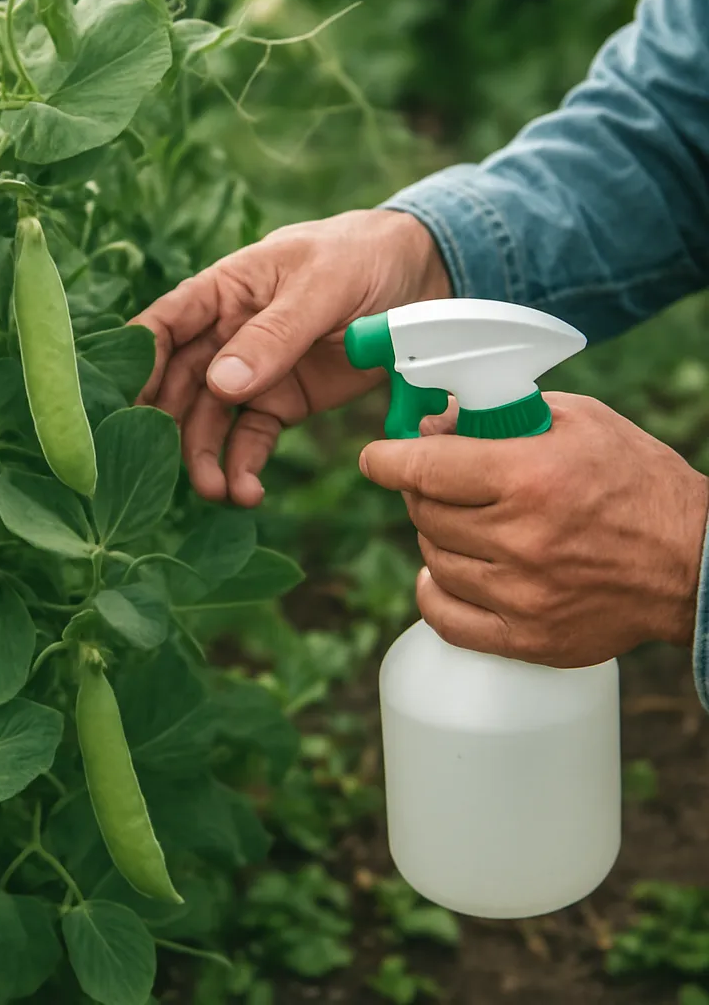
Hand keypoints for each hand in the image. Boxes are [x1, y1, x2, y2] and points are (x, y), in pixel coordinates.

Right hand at [129, 209, 449, 505]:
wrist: (422, 276)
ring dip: (204, 459)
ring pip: (208, 421)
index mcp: (222, 292)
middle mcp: (225, 335)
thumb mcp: (322, 286)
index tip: (123, 409)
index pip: (162, 327)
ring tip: (217, 493)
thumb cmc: (361, 257)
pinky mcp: (282, 403)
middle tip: (162, 469)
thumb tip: (222, 385)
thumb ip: (275, 334)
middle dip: (166, 428)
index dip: (136, 366)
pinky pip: (250, 440)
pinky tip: (246, 492)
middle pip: (176, 386)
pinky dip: (243, 468)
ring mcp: (252, 373)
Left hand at [361, 393, 708, 666]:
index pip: (425, 468)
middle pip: (424, 512)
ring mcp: (520, 595)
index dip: (387, 459)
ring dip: (436, 535)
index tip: (375, 457)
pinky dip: (434, 591)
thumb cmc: (637, 483)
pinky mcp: (527, 636)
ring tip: (465, 522)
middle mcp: (520, 539)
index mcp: (530, 478)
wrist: (694, 563)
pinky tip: (448, 571)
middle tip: (439, 481)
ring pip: (433, 558)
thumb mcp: (579, 422)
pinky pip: (444, 617)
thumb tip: (434, 423)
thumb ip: (503, 415)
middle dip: (421, 490)